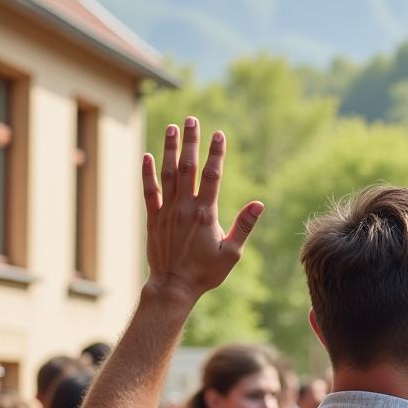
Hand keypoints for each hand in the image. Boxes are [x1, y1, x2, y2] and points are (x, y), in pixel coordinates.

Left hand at [142, 118, 263, 306]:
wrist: (174, 286)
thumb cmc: (206, 273)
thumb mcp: (232, 252)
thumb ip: (244, 226)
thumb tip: (259, 204)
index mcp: (205, 214)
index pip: (212, 176)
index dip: (216, 153)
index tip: (219, 134)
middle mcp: (184, 207)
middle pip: (188, 167)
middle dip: (191, 142)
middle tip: (192, 120)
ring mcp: (167, 211)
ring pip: (167, 173)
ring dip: (170, 149)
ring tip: (172, 128)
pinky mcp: (153, 219)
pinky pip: (149, 191)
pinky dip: (147, 173)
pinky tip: (148, 156)